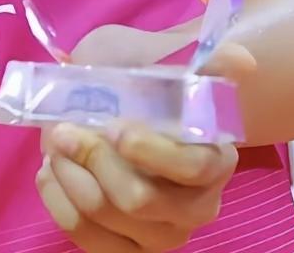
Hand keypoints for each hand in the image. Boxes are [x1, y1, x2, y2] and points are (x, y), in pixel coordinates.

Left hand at [35, 45, 253, 249]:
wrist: (134, 109)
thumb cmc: (153, 82)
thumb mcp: (173, 60)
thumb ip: (208, 60)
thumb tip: (243, 60)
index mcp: (215, 160)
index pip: (190, 168)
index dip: (150, 151)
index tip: (114, 126)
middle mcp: (196, 207)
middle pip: (137, 199)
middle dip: (93, 159)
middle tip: (64, 128)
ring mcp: (161, 234)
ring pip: (104, 217)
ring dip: (69, 176)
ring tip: (56, 142)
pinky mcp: (127, 249)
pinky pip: (86, 239)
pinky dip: (59, 202)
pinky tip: (51, 170)